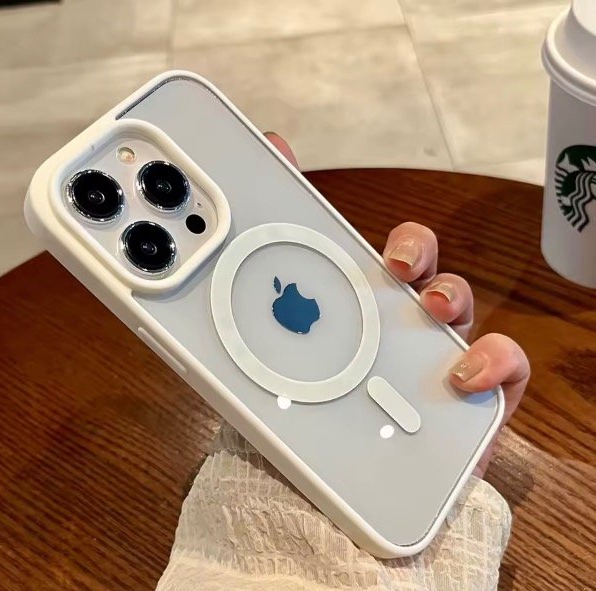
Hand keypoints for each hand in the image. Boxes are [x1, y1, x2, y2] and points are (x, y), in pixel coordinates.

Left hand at [264, 132, 529, 477]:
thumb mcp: (253, 366)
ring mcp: (432, 357)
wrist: (320, 510)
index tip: (312, 181)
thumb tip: (200, 243)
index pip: (350, 250)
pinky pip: (504, 363)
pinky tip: (460, 372)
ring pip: (455, 299)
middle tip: (389, 262)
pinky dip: (492, 356)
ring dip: (447, 289)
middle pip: (413, 264)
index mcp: (340, 311)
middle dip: (409, 247)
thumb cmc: (293, 434)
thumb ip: (240, 308)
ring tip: (425, 304)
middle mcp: (389, 325)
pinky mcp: (473, 397)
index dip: (329, 211)